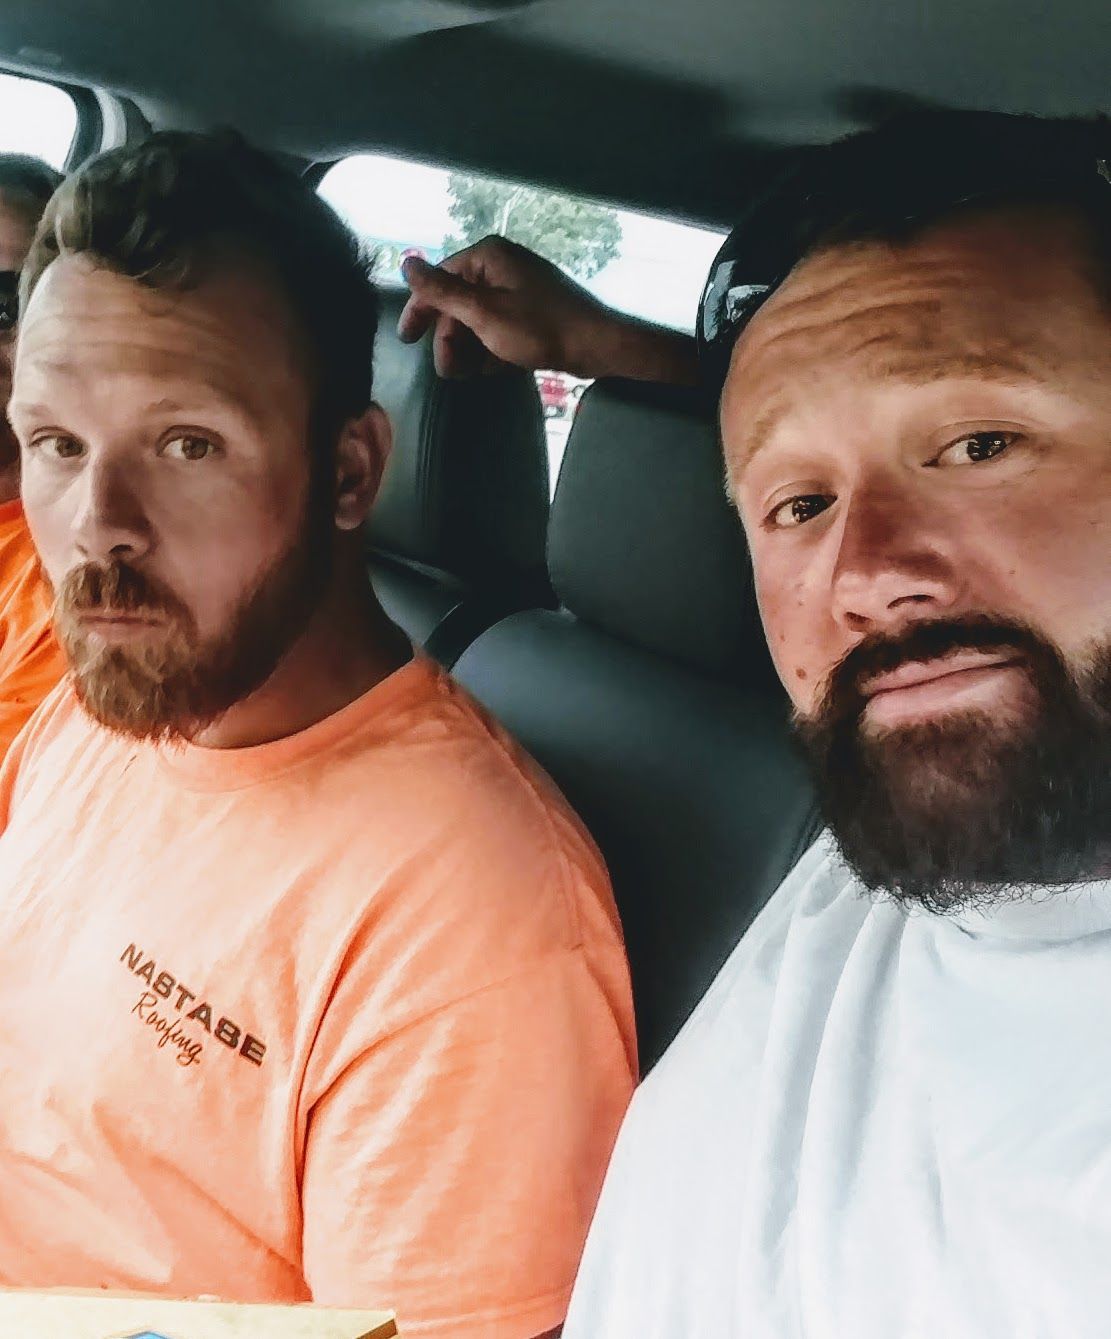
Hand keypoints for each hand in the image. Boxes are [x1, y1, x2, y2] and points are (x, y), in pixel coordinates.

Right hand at [397, 236, 613, 378]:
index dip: (420, 311)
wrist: (598, 345)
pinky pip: (500, 328)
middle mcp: (502, 266)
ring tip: (472, 374)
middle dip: (451, 339)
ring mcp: (519, 289)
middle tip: (449, 372)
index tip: (407, 340)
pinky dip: (493, 348)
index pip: (439, 280)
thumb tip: (405, 263)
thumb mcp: (483, 312)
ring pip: (479, 319)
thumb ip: (442, 291)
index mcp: (487, 257)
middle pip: (459, 304)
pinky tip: (495, 368)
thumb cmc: (539, 328)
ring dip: (470, 348)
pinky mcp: (533, 312)